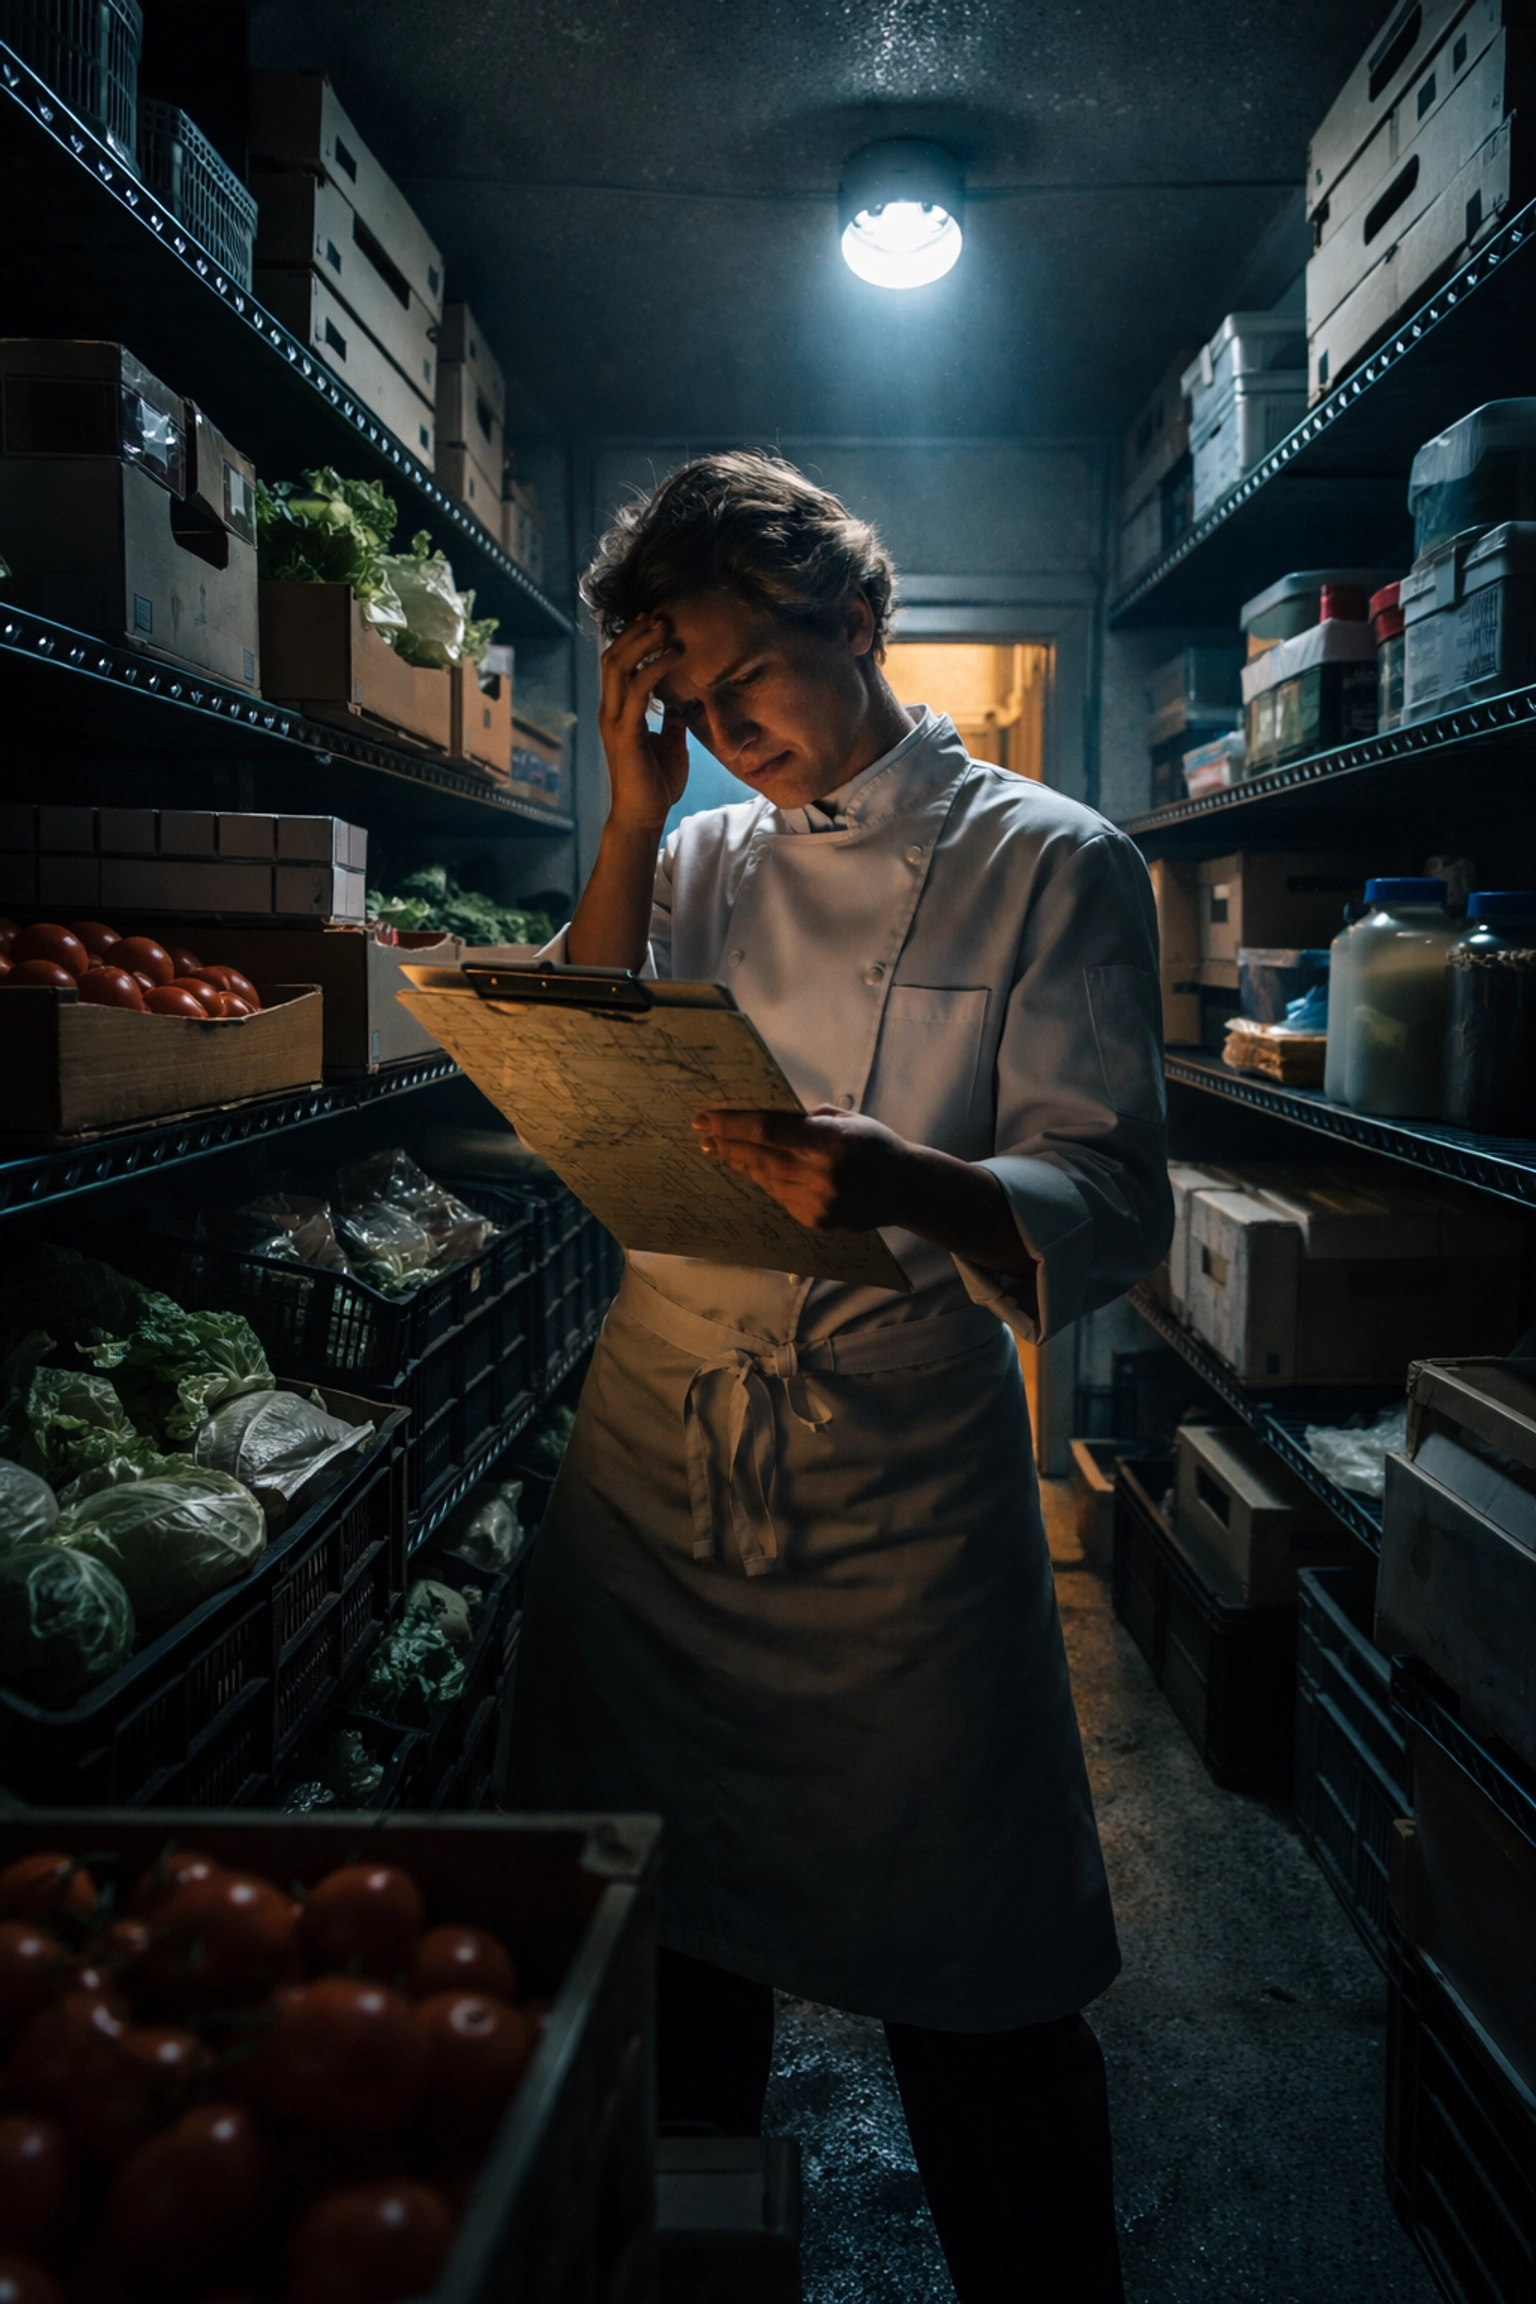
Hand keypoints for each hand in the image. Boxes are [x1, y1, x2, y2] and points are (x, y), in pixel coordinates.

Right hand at [598, 613, 689, 833]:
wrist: (643, 815)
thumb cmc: (655, 783)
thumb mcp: (669, 743)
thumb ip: (670, 721)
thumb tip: (681, 703)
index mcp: (618, 711)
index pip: (616, 664)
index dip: (631, 639)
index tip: (653, 620)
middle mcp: (610, 711)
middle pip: (612, 657)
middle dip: (634, 632)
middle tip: (659, 615)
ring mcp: (615, 720)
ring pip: (619, 666)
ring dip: (643, 642)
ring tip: (665, 626)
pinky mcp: (626, 732)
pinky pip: (637, 690)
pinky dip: (656, 668)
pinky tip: (674, 656)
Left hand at [693, 1107, 913, 1231]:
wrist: (906, 1189)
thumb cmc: (875, 1145)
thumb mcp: (847, 1119)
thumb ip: (807, 1120)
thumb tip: (764, 1117)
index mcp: (830, 1143)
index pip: (767, 1131)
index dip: (732, 1125)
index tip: (706, 1117)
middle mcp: (822, 1176)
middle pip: (759, 1157)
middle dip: (727, 1143)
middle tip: (704, 1133)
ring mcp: (817, 1203)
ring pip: (765, 1179)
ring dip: (741, 1163)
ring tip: (721, 1149)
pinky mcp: (815, 1221)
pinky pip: (779, 1197)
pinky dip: (764, 1181)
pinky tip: (753, 1168)